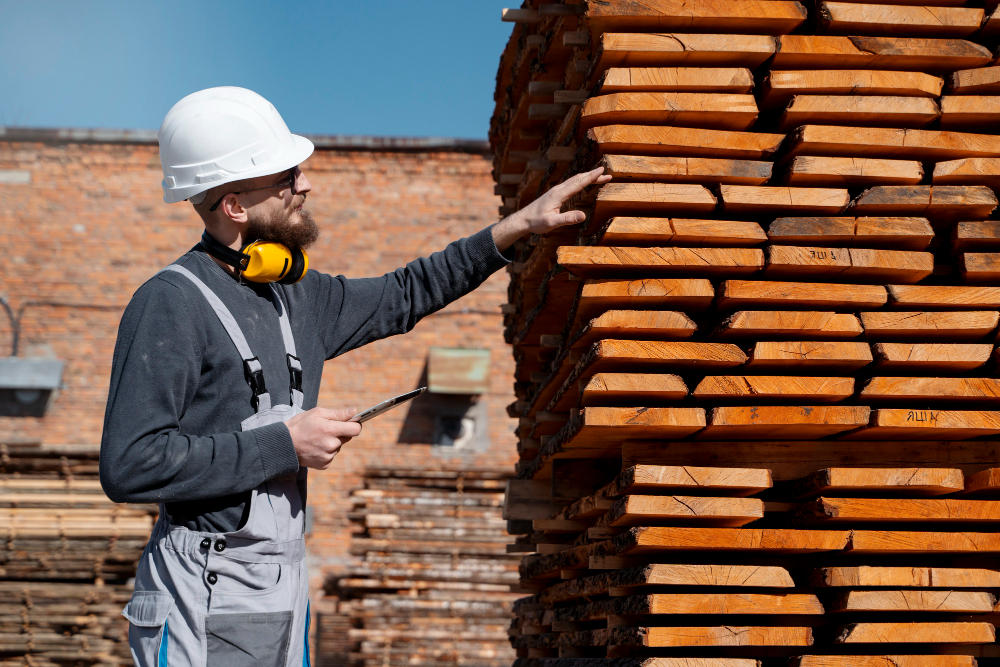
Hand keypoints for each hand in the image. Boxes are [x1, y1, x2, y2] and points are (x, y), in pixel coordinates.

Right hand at [285, 407, 360, 469]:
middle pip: (347, 437)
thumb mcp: (317, 413)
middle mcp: (331, 445)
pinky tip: (315, 447)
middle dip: (341, 432)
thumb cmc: (300, 425)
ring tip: (317, 438)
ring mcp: (328, 456)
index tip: (352, 422)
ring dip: (332, 442)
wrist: (284, 444)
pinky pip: (331, 455)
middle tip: (326, 429)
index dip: (355, 424)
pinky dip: (326, 451)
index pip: (356, 429)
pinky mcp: (324, 464)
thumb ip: (338, 414)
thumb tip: (354, 412)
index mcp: (331, 430)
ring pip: (338, 446)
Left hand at [492, 166, 611, 251]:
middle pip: (578, 179)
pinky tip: (583, 183)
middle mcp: (558, 189)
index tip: (602, 170)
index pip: (578, 183)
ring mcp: (556, 191)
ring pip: (575, 180)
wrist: (523, 219)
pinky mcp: (555, 194)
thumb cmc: (536, 222)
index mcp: (559, 194)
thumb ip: (567, 219)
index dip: (591, 177)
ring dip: (588, 178)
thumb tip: (583, 216)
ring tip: (600, 177)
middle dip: (593, 176)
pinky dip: (580, 181)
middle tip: (607, 174)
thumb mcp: (552, 223)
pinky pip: (571, 184)